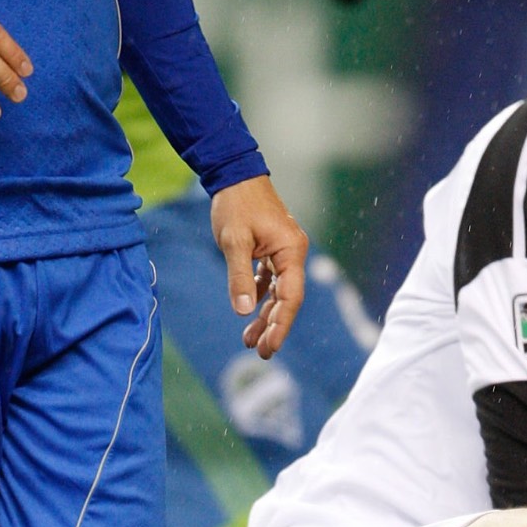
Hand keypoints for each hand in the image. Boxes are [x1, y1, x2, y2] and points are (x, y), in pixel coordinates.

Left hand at [209, 174, 308, 356]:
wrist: (234, 174)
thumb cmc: (236, 203)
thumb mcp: (233, 241)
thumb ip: (239, 277)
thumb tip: (243, 312)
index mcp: (291, 251)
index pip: (290, 297)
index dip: (282, 325)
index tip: (271, 346)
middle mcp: (292, 254)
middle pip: (287, 299)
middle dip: (274, 327)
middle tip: (261, 352)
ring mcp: (283, 253)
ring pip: (277, 293)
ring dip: (265, 316)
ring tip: (250, 341)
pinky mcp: (271, 251)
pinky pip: (269, 281)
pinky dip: (258, 297)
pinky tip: (248, 312)